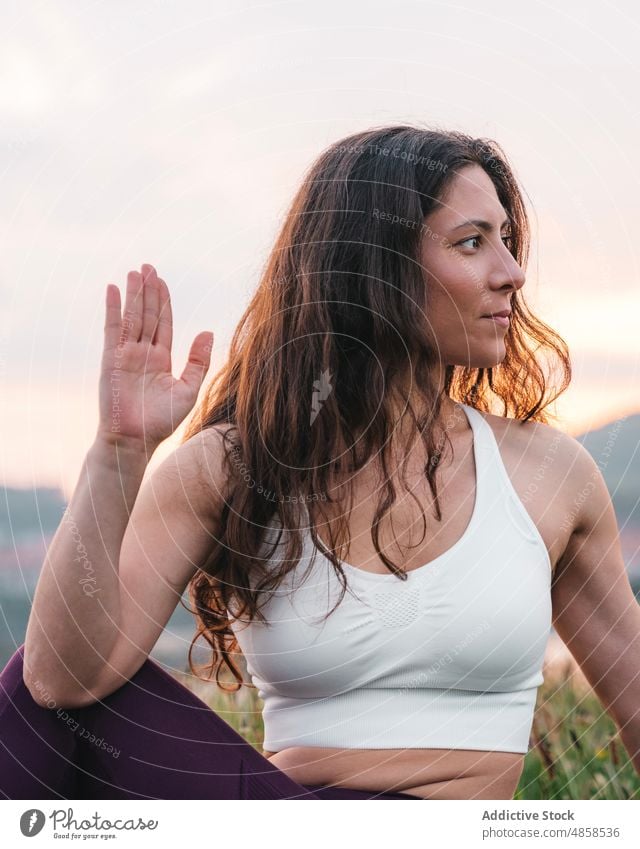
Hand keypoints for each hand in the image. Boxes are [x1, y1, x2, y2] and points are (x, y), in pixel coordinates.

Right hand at [96, 263, 212, 451]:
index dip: (163, 302)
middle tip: (149, 266)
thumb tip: (208, 331)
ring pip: (132, 317)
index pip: (163, 324)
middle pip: (147, 315)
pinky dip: (113, 309)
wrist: (134, 439)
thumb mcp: (188, 389)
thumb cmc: (161, 421)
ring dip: (134, 294)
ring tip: (136, 271)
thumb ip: (198, 361)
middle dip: (148, 291)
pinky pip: (112, 329)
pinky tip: (114, 289)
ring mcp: (125, 355)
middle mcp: (143, 354)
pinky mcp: (111, 359)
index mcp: (161, 359)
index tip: (162, 281)